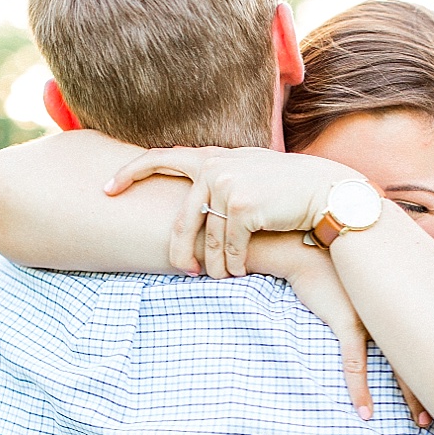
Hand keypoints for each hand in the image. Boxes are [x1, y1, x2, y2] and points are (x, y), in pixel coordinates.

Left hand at [105, 146, 363, 278]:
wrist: (327, 192)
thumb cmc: (288, 189)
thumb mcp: (250, 173)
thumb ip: (221, 177)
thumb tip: (193, 197)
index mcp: (213, 157)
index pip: (160, 157)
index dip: (129, 172)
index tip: (106, 188)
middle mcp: (215, 167)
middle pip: (181, 220)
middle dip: (178, 251)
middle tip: (182, 271)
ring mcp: (228, 186)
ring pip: (207, 240)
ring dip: (213, 265)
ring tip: (218, 277)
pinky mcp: (243, 208)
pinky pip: (229, 248)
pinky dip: (233, 265)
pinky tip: (239, 272)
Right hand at [276, 249, 430, 426]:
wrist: (307, 249)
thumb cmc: (335, 264)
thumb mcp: (368, 278)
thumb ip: (386, 292)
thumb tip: (397, 306)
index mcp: (404, 301)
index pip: (431, 337)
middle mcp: (395, 310)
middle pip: (422, 357)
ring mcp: (373, 318)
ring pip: (399, 366)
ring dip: (411, 397)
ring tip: (420, 423)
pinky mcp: (347, 323)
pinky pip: (355, 364)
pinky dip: (359, 390)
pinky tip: (364, 412)